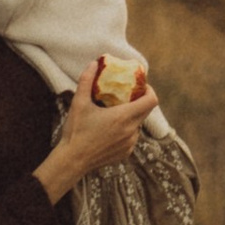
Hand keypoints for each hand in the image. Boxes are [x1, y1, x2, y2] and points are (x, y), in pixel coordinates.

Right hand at [37, 69, 159, 200]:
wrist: (72, 160)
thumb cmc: (76, 131)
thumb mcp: (79, 103)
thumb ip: (86, 81)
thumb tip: (93, 64)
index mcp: (124, 117)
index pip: (151, 100)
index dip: (149, 90)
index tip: (140, 86)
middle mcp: (131, 131)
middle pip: (146, 111)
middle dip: (140, 101)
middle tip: (127, 96)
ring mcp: (130, 144)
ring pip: (138, 125)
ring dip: (132, 117)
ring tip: (117, 113)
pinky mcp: (126, 153)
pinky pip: (132, 138)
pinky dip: (126, 131)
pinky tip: (111, 130)